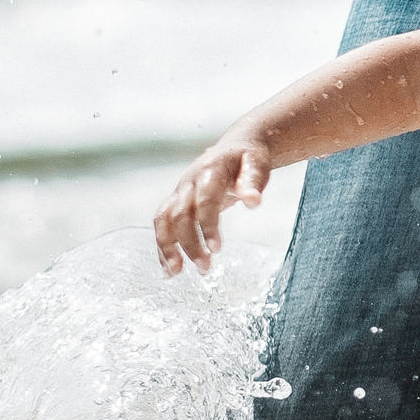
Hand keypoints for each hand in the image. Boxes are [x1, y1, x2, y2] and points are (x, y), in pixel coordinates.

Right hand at [155, 134, 270, 274]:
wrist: (235, 146)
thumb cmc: (249, 157)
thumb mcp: (257, 164)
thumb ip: (254, 181)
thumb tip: (253, 202)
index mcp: (210, 171)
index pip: (205, 200)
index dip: (208, 226)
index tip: (217, 250)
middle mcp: (189, 182)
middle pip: (180, 214)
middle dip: (190, 243)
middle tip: (205, 268)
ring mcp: (180, 191)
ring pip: (164, 219)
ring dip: (167, 247)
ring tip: (175, 273)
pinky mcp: (176, 201)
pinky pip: (163, 224)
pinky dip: (163, 246)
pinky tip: (169, 269)